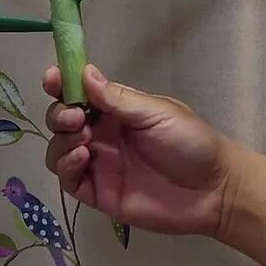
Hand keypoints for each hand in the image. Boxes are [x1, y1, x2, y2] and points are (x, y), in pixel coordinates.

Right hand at [43, 64, 236, 238]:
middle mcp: (102, 134)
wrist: (213, 190)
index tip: (52, 79)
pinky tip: (82, 157)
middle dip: (59, 114)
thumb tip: (84, 72)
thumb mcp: (156, 112)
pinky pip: (69, 180)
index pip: (79, 93)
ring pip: (58, 150)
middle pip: (61, 120)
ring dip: (60, 141)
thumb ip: (117, 98)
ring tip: (82, 139)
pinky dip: (66, 167)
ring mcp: (99, 164)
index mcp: (116, 110)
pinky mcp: (99, 193)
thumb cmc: (190, 142)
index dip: (61, 85)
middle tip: (75, 117)